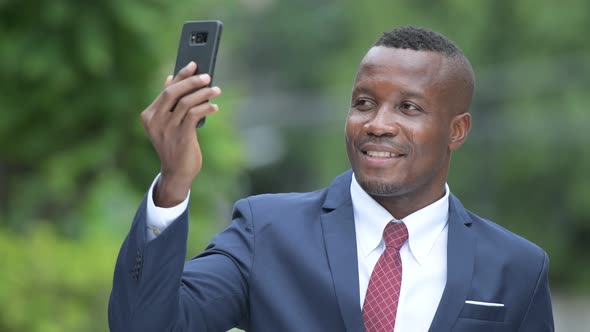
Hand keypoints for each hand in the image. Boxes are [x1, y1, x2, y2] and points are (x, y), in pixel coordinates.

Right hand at [140, 62, 220, 206]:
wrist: (176, 172)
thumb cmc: (174, 145)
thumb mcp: (167, 123)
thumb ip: (168, 103)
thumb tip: (171, 78)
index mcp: (149, 115)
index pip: (166, 90)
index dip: (181, 75)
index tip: (193, 64)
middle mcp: (155, 121)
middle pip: (173, 92)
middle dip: (192, 81)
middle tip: (207, 76)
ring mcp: (167, 129)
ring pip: (186, 102)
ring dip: (204, 94)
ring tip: (216, 90)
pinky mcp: (180, 136)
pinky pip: (194, 115)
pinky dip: (206, 108)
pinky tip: (214, 107)